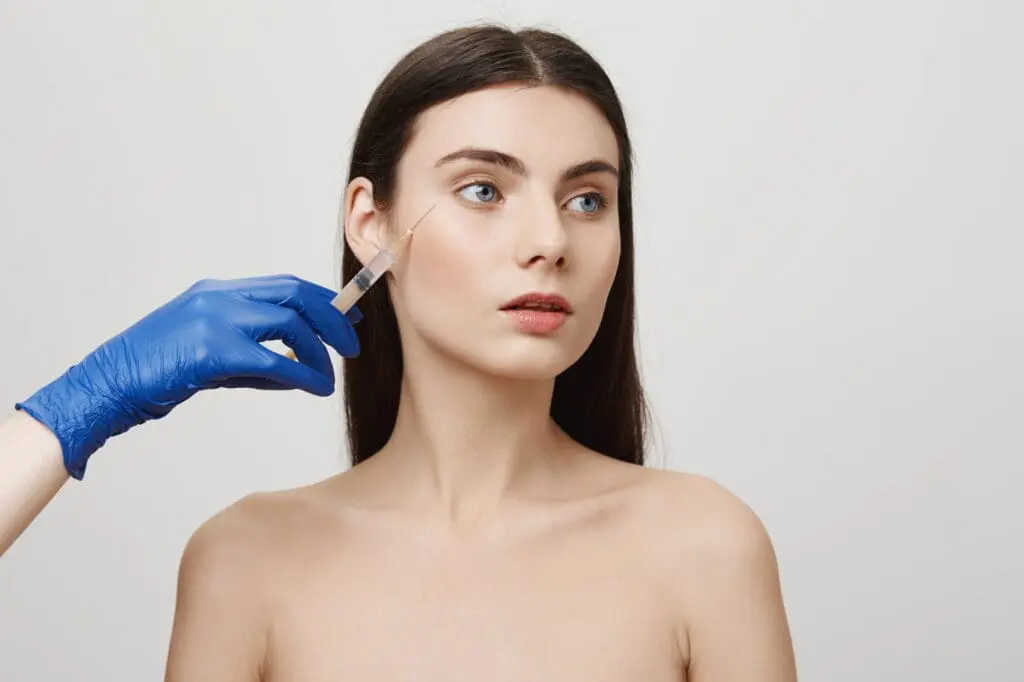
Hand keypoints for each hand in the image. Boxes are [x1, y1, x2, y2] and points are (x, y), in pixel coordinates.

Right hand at [15, 274, 361, 479]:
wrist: (108, 387)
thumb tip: (303, 371)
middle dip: (332, 318)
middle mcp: (220, 297)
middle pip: (296, 294)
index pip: (286, 285)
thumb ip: (256, 357)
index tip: (348, 317)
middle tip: (353, 344)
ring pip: (290, 322)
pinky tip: (316, 388)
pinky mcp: (212, 349)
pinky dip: (302, 374)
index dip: (323, 299)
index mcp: (219, 292)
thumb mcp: (212, 358)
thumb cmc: (157, 375)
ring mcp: (215, 319)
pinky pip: (274, 360)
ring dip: (318, 351)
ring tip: (328, 375)